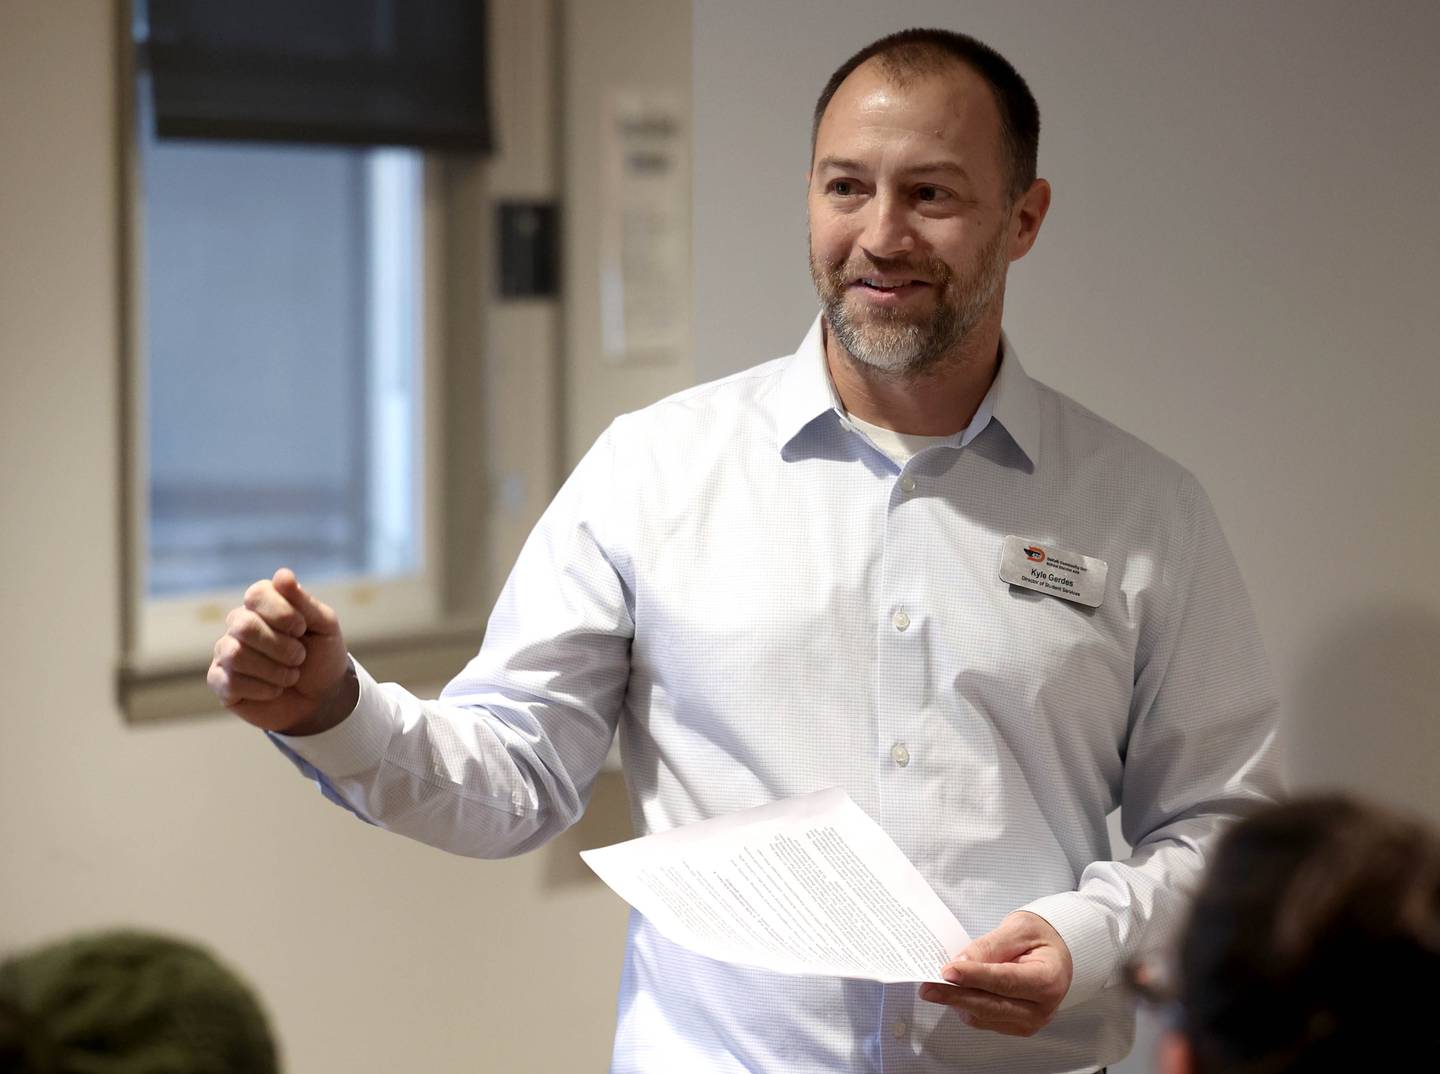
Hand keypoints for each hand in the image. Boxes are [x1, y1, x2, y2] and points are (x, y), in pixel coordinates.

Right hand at [207, 568, 355, 734]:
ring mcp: (226, 652)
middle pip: (244, 625)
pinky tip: (275, 690)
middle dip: (281, 646)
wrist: (323, 698)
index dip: (282, 613)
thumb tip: (282, 574)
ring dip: (273, 670)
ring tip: (291, 676)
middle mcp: (239, 624)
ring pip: (235, 654)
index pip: (256, 594)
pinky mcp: (221, 682)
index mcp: (262, 604)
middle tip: (300, 657)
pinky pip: (230, 681)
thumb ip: (303, 601)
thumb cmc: (323, 656)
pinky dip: (263, 689)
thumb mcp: (325, 626)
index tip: (303, 629)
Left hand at [919, 911, 1072, 1036]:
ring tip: (935, 985)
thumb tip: (961, 963)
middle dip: (956, 995)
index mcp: (1049, 979)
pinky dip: (965, 1005)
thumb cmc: (1039, 938)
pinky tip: (954, 990)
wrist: (1054, 955)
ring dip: (957, 1000)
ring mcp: (1028, 1022)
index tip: (948, 971)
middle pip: (992, 1005)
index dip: (975, 977)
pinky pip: (983, 1020)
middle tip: (928, 986)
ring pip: (983, 1016)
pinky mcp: (1014, 1027)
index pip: (1006, 981)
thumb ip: (990, 946)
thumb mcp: (1018, 929)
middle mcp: (1042, 1008)